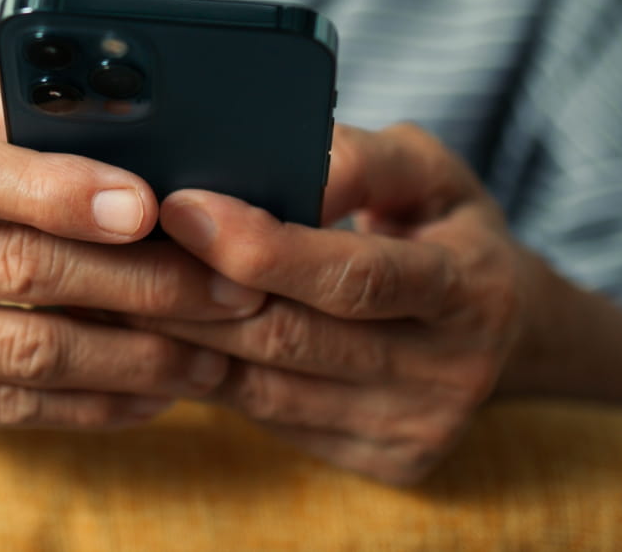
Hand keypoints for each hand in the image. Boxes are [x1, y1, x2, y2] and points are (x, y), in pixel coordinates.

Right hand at [0, 43, 264, 428]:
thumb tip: (106, 114)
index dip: (56, 191)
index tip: (148, 206)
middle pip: (9, 270)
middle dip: (135, 282)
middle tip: (228, 289)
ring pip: (19, 352)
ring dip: (131, 357)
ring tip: (211, 352)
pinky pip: (6, 407)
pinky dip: (91, 404)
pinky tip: (155, 390)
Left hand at [130, 124, 550, 483]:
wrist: (508, 331)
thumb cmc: (444, 229)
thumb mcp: (427, 172)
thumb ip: (360, 160)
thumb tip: (285, 170)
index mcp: (474, 287)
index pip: (355, 277)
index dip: (265, 247)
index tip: (182, 209)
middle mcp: (452, 371)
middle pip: (295, 337)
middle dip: (194, 292)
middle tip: (113, 251)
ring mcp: (414, 427)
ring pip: (268, 386)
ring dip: (181, 338)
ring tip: (114, 290)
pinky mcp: (382, 461)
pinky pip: (267, 417)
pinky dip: (204, 376)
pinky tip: (156, 338)